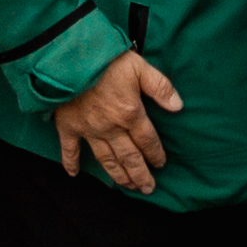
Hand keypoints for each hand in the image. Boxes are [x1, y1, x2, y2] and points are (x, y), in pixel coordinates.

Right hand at [55, 49, 182, 194]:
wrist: (69, 57)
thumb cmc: (106, 59)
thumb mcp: (140, 66)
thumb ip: (160, 87)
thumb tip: (178, 107)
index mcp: (130, 113)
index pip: (147, 140)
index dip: (156, 154)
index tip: (161, 164)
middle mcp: (110, 127)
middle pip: (129, 157)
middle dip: (140, 175)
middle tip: (148, 189)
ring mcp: (88, 130)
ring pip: (106, 159)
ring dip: (118, 175)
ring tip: (128, 186)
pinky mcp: (68, 126)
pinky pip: (69, 149)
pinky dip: (70, 163)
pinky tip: (74, 174)